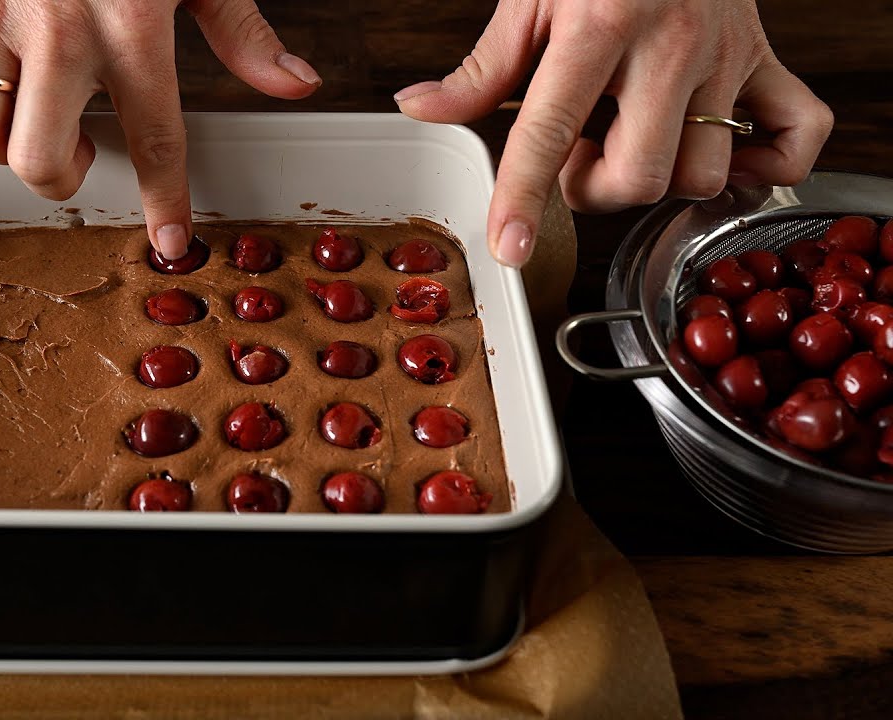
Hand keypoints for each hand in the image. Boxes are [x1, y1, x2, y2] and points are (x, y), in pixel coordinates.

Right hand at [0, 0, 321, 258]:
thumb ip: (241, 30)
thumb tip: (293, 82)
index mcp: (131, 26)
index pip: (156, 140)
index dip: (164, 201)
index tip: (167, 241)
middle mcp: (58, 28)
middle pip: (40, 161)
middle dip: (60, 179)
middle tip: (78, 154)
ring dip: (0, 145)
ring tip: (26, 118)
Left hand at [394, 0, 832, 267]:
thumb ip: (482, 69)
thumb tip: (423, 108)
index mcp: (601, 26)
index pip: (551, 131)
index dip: (524, 197)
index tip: (508, 246)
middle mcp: (672, 46)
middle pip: (641, 173)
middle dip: (595, 189)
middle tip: (576, 157)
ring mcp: (727, 56)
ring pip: (705, 173)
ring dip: (659, 181)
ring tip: (630, 144)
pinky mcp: (765, 59)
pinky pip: (797, 134)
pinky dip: (765, 166)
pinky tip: (718, 156)